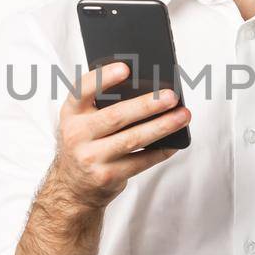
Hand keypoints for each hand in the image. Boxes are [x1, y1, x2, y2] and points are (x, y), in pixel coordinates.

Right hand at [51, 61, 190, 209]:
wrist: (73, 185)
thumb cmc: (87, 141)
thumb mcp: (84, 120)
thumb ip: (103, 103)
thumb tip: (149, 88)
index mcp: (71, 112)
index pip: (82, 90)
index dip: (104, 78)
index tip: (126, 68)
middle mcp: (76, 134)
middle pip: (116, 116)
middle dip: (147, 105)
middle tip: (171, 96)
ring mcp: (90, 158)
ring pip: (132, 139)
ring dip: (162, 127)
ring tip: (183, 116)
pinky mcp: (106, 177)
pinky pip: (140, 162)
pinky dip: (161, 151)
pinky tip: (175, 141)